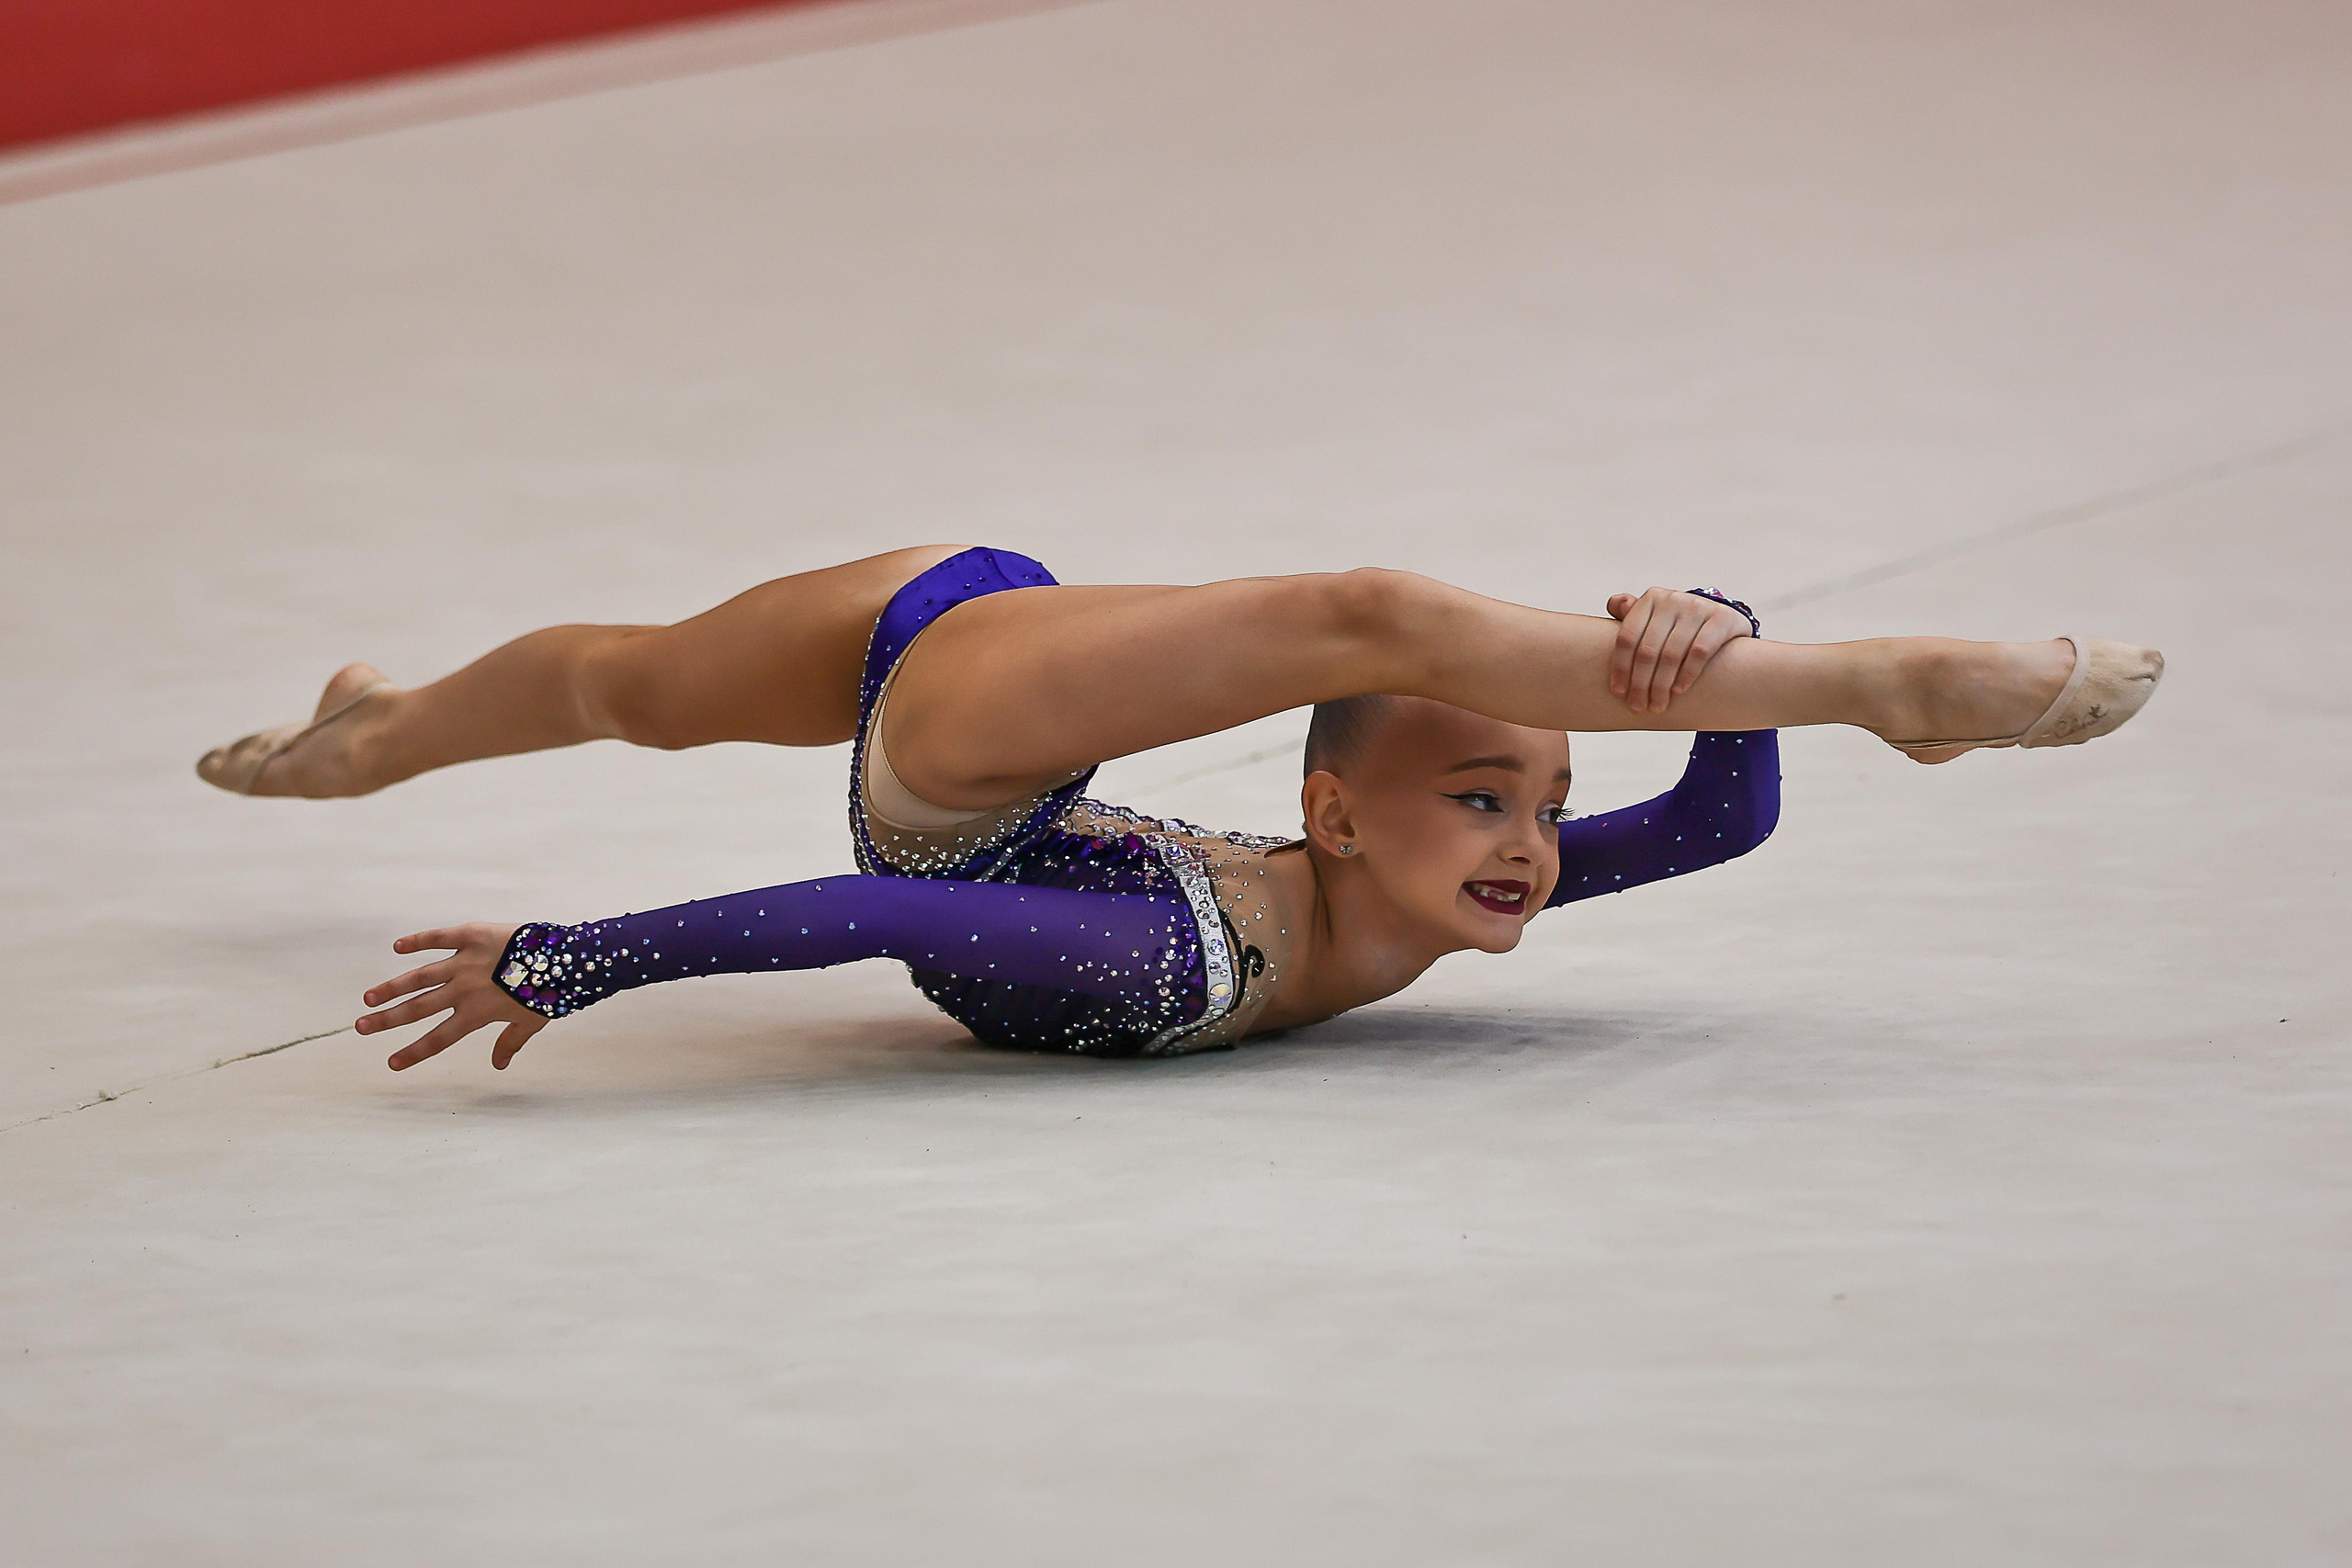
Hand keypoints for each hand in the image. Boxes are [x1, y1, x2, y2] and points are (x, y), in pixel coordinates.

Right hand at [356, 922, 546, 1071]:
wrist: (565, 958)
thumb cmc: (551, 992)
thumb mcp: (532, 1022)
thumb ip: (510, 1042)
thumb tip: (498, 1066)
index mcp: (477, 1013)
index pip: (438, 1038)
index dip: (413, 1052)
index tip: (391, 1063)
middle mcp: (465, 989)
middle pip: (419, 1008)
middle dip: (388, 1019)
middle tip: (362, 1026)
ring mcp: (466, 961)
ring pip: (421, 976)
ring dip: (393, 986)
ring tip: (369, 996)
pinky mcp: (472, 935)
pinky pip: (439, 938)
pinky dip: (418, 941)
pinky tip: (397, 947)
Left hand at [1605, 587, 1754, 714]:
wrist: (1726, 623)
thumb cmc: (1681, 627)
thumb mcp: (1657, 618)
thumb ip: (1633, 615)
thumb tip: (1613, 604)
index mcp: (1651, 598)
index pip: (1627, 637)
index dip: (1620, 668)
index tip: (1618, 693)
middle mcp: (1673, 599)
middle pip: (1648, 650)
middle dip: (1640, 684)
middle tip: (1637, 707)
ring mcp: (1698, 606)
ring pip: (1671, 655)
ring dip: (1661, 686)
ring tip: (1657, 705)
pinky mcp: (1722, 618)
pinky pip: (1699, 652)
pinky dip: (1686, 675)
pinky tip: (1678, 691)